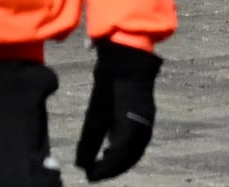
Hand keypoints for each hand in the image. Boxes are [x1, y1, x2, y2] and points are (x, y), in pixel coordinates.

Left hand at [75, 42, 156, 180]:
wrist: (128, 55)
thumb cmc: (110, 81)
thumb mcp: (96, 111)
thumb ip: (90, 138)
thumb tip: (81, 163)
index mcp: (131, 127)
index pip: (118, 158)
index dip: (104, 170)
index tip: (89, 176)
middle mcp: (144, 126)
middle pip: (130, 157)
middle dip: (113, 168)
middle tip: (95, 174)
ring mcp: (147, 118)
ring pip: (136, 149)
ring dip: (121, 159)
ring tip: (103, 161)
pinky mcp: (146, 112)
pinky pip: (139, 138)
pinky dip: (127, 147)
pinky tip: (112, 144)